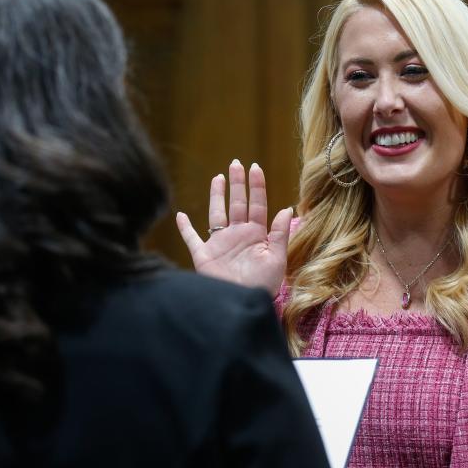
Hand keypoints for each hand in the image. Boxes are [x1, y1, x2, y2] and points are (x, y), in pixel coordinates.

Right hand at [176, 160, 291, 295]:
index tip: (255, 168)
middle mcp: (238, 236)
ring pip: (217, 214)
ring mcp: (220, 244)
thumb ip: (280, 234)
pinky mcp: (203, 256)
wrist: (242, 303)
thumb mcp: (277, 259)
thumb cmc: (262, 286)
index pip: (257, 205)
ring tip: (218, 178)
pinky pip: (192, 239)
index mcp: (256, 235)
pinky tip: (180, 215)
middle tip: (236, 164)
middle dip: (237, 184)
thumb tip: (287, 208)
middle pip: (237, 204)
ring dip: (217, 197)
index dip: (257, 186)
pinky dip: (185, 228)